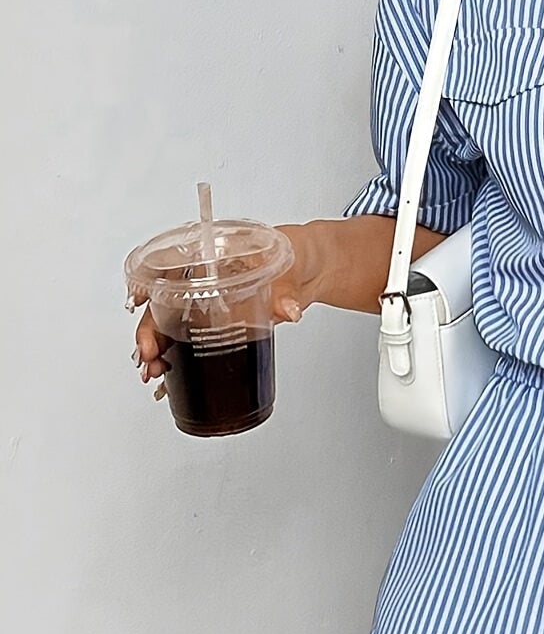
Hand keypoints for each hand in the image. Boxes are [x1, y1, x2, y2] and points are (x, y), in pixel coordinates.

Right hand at [129, 220, 321, 395]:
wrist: (315, 268)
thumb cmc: (297, 253)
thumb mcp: (293, 264)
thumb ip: (288, 289)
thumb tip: (288, 309)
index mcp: (214, 254)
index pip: (169, 264)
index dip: (148, 282)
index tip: (137, 302)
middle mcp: (205, 278)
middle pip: (164, 302)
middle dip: (150, 330)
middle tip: (149, 355)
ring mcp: (211, 302)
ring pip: (172, 324)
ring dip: (158, 348)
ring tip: (154, 372)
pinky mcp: (221, 322)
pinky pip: (192, 339)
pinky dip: (177, 359)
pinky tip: (167, 380)